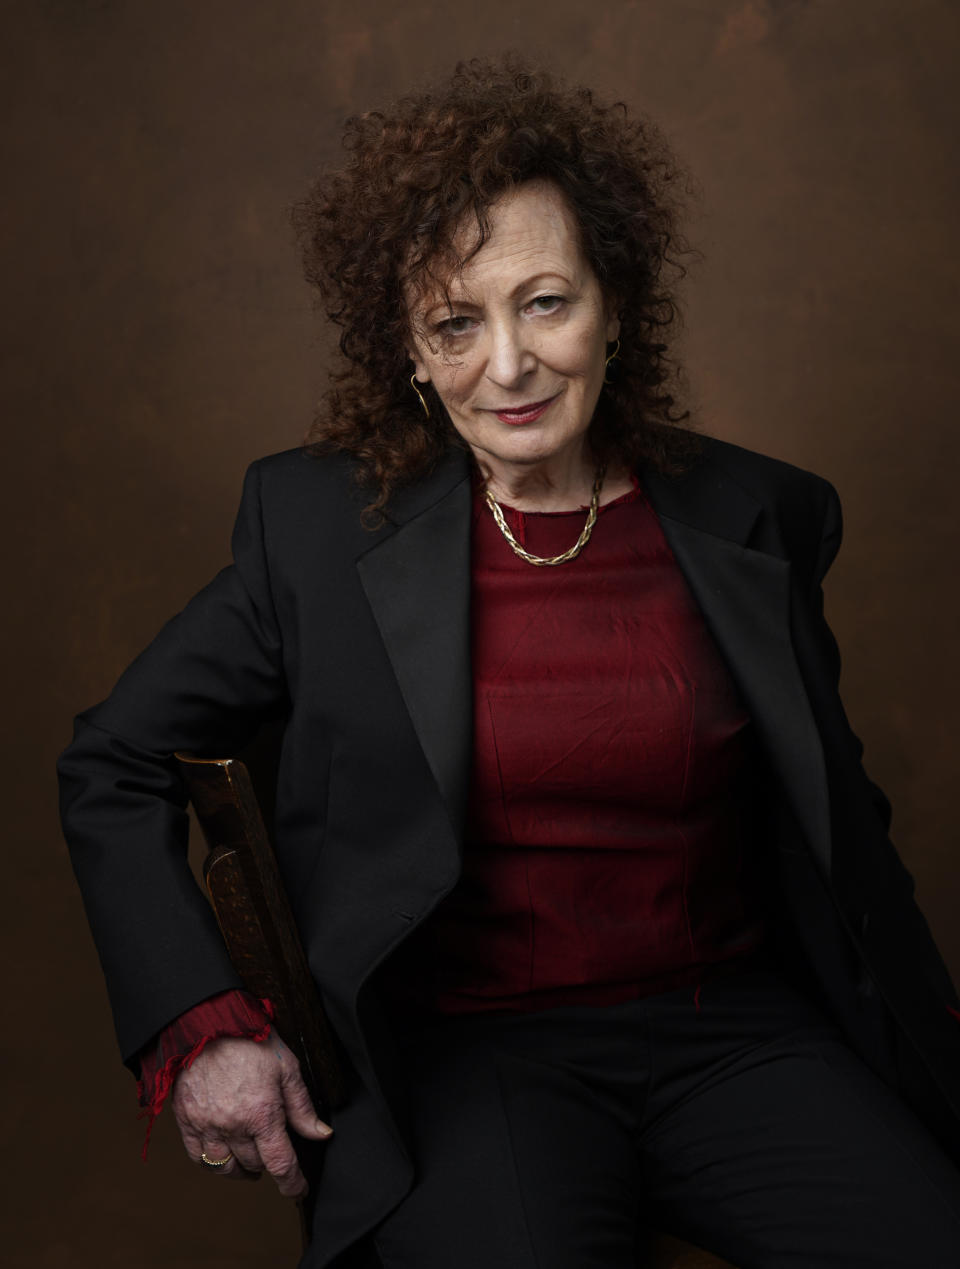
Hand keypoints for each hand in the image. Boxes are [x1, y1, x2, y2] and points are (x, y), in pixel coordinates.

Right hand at [171, 1033, 332, 1197]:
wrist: (207, 1023)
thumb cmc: (250, 1040)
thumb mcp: (287, 1067)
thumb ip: (302, 1106)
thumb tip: (321, 1134)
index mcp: (262, 1114)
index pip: (280, 1164)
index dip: (292, 1183)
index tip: (298, 1190)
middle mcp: (233, 1126)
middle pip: (254, 1165)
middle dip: (268, 1163)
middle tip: (273, 1150)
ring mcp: (207, 1126)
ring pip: (226, 1167)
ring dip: (242, 1169)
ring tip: (250, 1161)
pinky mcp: (186, 1121)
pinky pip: (199, 1158)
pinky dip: (212, 1163)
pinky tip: (222, 1155)